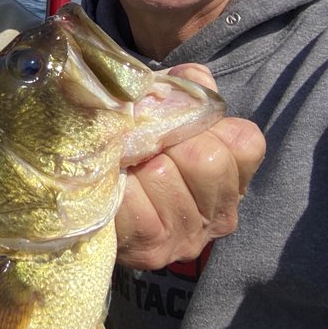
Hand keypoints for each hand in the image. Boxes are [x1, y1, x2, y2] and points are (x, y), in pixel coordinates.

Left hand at [114, 64, 265, 269]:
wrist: (84, 199)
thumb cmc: (131, 148)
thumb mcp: (159, 111)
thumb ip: (184, 89)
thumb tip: (192, 78)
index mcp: (232, 177)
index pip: (244, 142)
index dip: (203, 124)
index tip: (173, 126)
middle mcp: (221, 214)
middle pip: (206, 159)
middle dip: (164, 143)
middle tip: (139, 147)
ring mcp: (189, 237)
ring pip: (165, 178)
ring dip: (134, 165)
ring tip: (122, 168)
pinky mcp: (154, 250)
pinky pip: (138, 207)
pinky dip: (117, 190)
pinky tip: (112, 190)